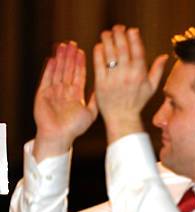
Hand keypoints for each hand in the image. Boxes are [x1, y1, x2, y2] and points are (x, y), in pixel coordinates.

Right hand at [33, 41, 97, 160]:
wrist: (59, 136)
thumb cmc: (75, 128)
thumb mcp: (90, 113)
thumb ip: (95, 100)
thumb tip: (103, 89)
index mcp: (76, 94)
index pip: (78, 75)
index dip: (80, 63)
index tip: (82, 51)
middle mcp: (65, 91)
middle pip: (68, 70)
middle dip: (70, 57)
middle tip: (72, 44)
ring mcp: (54, 91)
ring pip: (57, 71)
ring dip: (60, 59)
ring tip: (62, 47)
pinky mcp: (42, 94)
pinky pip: (46, 79)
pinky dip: (49, 69)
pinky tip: (52, 59)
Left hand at [93, 24, 167, 143]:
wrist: (122, 117)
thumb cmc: (137, 102)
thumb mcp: (151, 88)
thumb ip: (158, 70)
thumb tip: (164, 56)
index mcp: (140, 75)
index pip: (137, 51)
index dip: (134, 37)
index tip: (131, 30)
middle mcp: (127, 75)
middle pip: (122, 48)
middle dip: (119, 34)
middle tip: (118, 28)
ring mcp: (113, 78)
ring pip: (109, 52)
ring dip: (108, 39)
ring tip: (108, 34)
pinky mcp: (101, 82)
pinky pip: (98, 61)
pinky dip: (99, 51)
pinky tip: (100, 45)